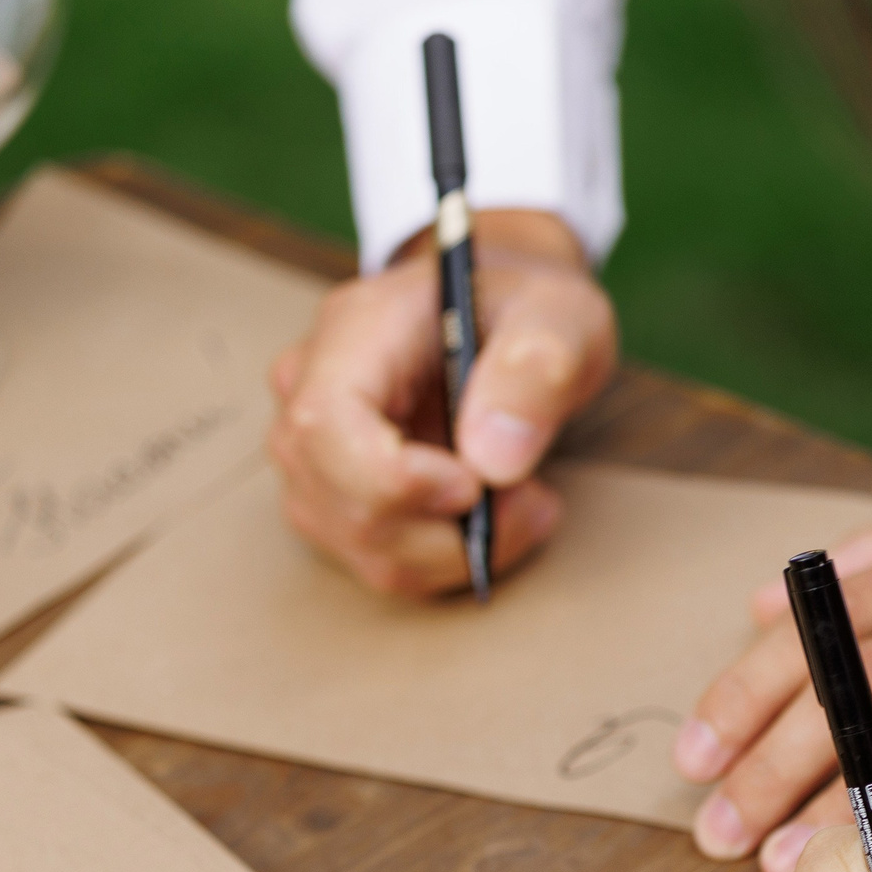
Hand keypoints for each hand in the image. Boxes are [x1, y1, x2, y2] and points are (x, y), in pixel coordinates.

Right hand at [267, 209, 617, 596]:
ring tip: (525, 503)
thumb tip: (493, 459)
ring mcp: (317, 449)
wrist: (505, 319)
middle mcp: (310, 389)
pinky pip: (384, 560)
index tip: (475, 484)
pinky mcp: (341, 496)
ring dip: (456, 552)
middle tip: (531, 499)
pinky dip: (451, 561)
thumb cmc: (526, 310)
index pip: (322, 423)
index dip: (393, 478)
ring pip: (361, 545)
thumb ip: (537, 369)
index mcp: (355, 331)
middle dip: (443, 529)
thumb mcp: (560, 316)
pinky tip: (498, 519)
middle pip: (336, 499)